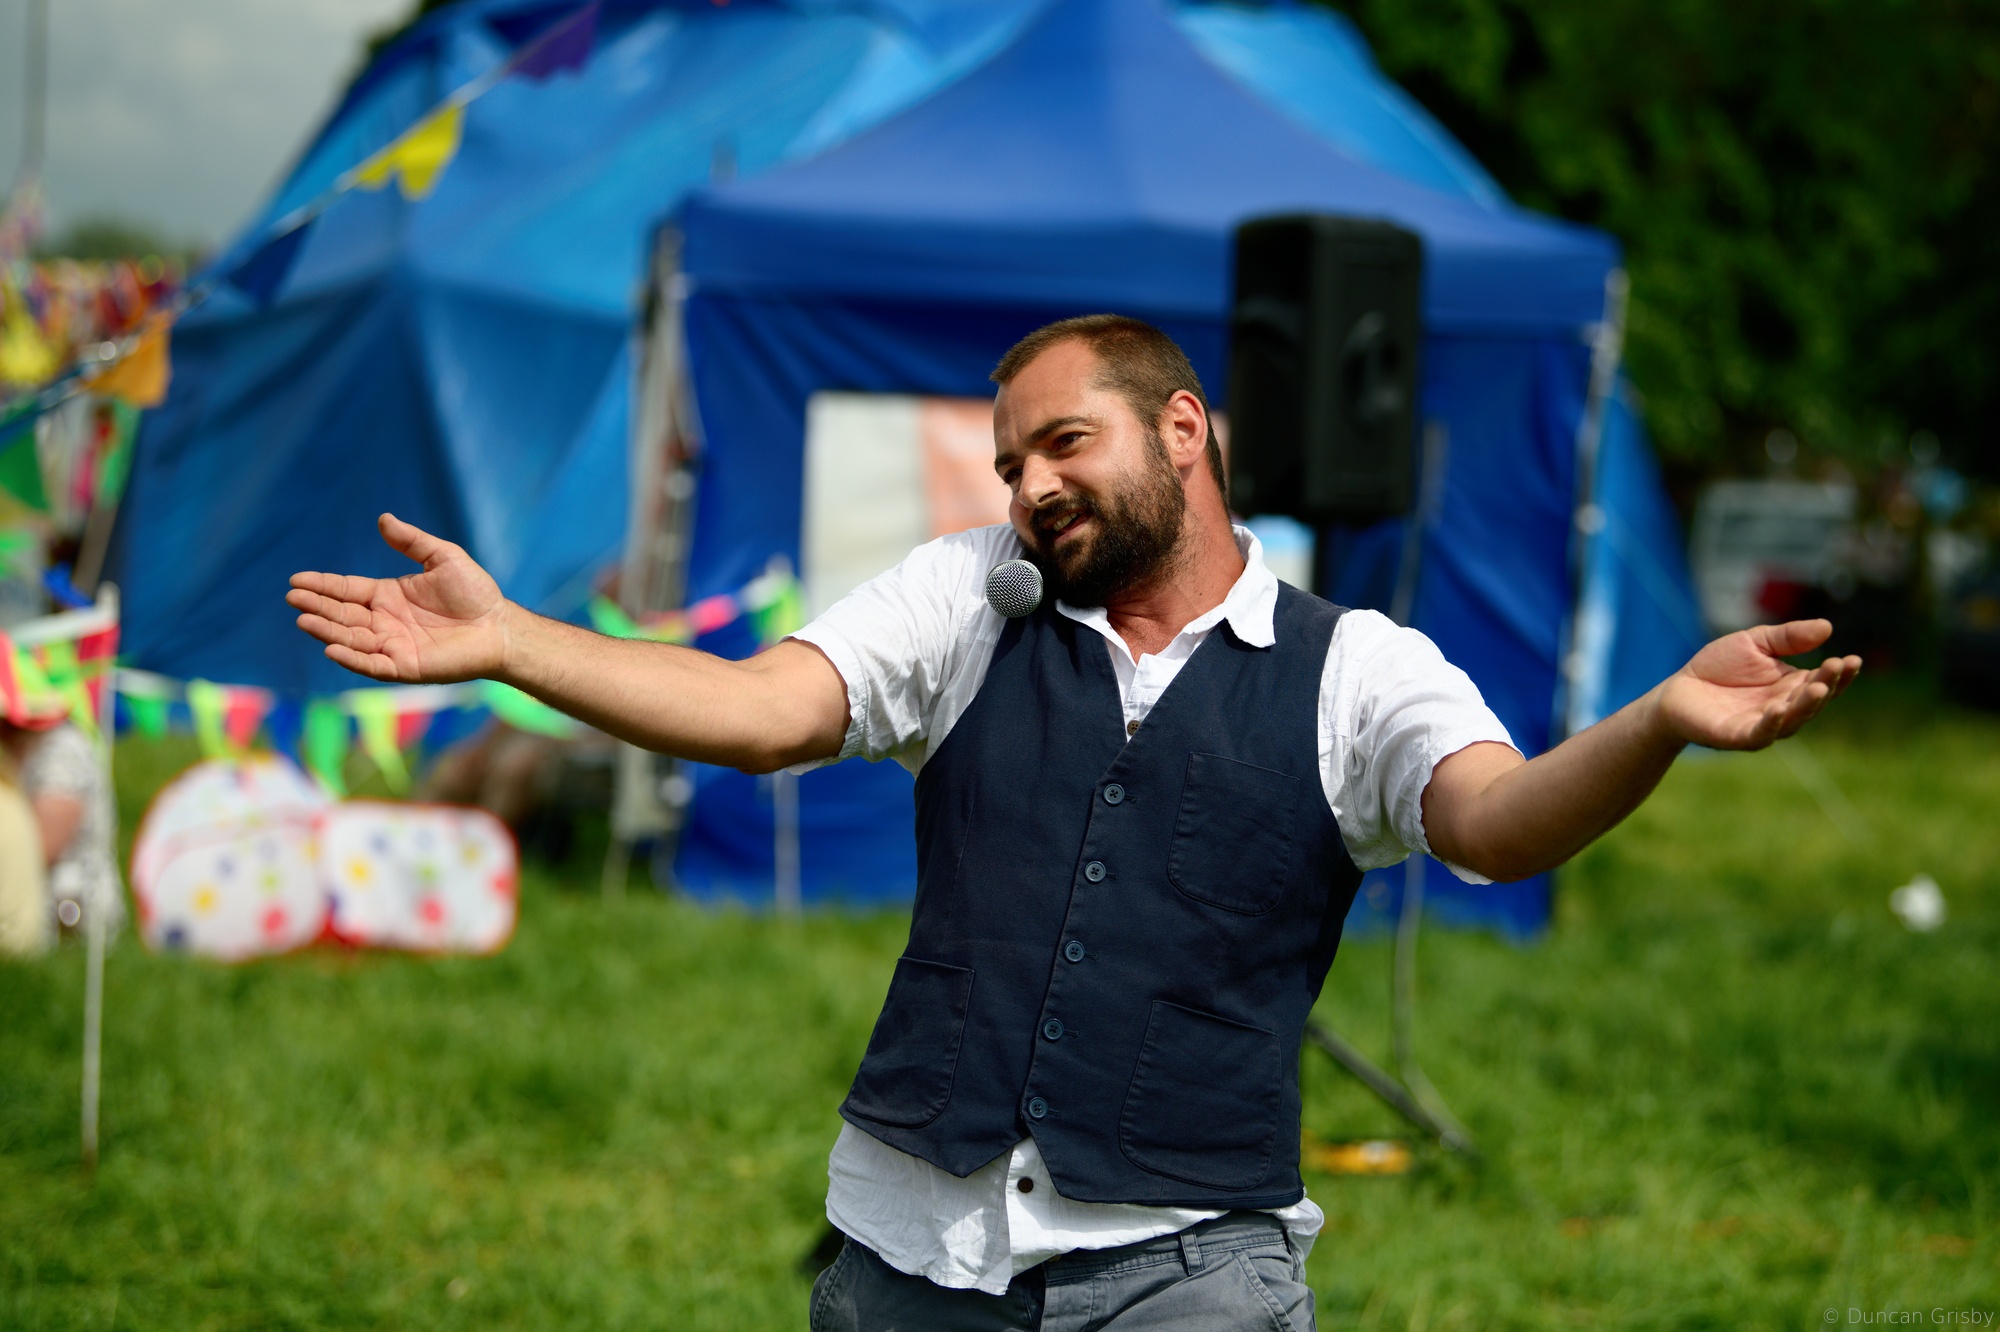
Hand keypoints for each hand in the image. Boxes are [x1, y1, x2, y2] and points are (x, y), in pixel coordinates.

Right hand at [287, 514, 509, 682]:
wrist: (500, 626)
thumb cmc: (475, 592)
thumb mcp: (443, 557)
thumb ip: (412, 542)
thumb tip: (383, 518)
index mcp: (388, 596)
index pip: (346, 590)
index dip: (322, 585)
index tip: (295, 580)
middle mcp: (384, 622)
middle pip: (342, 614)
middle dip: (317, 606)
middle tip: (293, 597)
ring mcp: (392, 645)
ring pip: (351, 639)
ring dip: (327, 630)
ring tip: (303, 619)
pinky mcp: (405, 666)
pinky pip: (372, 664)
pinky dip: (352, 658)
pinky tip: (332, 648)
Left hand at [1656, 619, 1861, 750]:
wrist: (1678, 689)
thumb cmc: (1718, 667)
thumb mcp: (1755, 642)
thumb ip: (1788, 638)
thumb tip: (1827, 627)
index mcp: (1792, 687)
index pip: (1824, 682)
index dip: (1841, 673)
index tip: (1853, 659)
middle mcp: (1784, 709)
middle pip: (1813, 701)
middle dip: (1828, 684)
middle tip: (1837, 667)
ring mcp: (1763, 725)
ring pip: (1793, 720)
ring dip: (1807, 705)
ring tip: (1819, 688)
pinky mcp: (1738, 736)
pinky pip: (1760, 734)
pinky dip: (1772, 724)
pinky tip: (1779, 708)